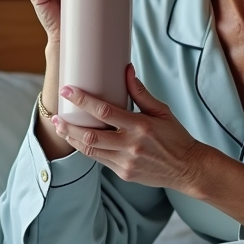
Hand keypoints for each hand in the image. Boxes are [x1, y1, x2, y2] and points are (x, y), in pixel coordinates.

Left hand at [53, 65, 208, 191]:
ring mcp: (126, 162)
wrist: (187, 168)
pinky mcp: (124, 173)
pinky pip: (100, 160)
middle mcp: (131, 146)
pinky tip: (78, 140)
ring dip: (72, 139)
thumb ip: (140, 92)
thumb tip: (126, 70)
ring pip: (91, 151)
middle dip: (69, 126)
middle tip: (55, 116)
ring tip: (60, 128)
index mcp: (140, 126)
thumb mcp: (162, 110)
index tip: (68, 91)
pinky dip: (86, 150)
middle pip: (91, 136)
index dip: (83, 100)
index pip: (104, 111)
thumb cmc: (175, 136)